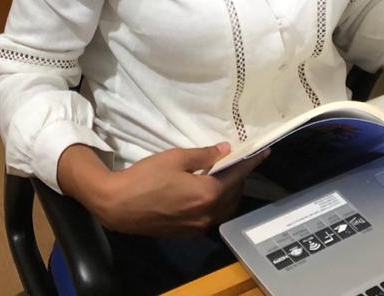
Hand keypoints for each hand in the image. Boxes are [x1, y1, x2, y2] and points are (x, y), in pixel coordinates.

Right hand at [85, 144, 269, 237]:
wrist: (119, 206)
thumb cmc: (146, 177)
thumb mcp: (174, 158)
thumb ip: (203, 155)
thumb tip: (225, 150)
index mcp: (208, 194)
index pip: (237, 176)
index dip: (250, 162)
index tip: (264, 151)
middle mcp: (208, 214)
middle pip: (233, 195)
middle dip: (239, 177)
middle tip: (237, 160)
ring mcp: (198, 227)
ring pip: (223, 209)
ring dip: (228, 192)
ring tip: (223, 174)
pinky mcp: (188, 233)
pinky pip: (211, 217)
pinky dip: (215, 204)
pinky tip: (206, 192)